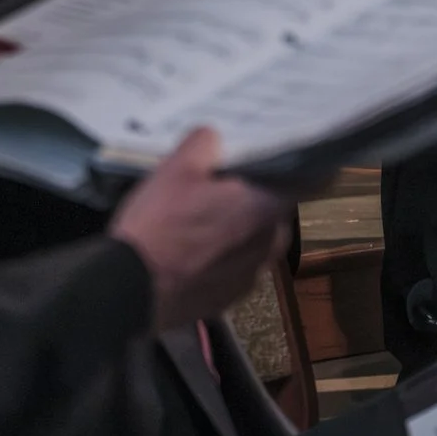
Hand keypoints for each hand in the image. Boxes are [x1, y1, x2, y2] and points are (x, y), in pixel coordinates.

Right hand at [108, 127, 293, 332]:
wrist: (127, 293)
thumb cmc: (158, 226)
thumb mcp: (174, 169)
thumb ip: (204, 143)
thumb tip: (216, 136)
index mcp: (267, 208)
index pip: (309, 181)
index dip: (300, 165)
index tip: (286, 153)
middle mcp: (271, 242)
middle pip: (275, 210)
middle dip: (256, 198)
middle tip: (226, 185)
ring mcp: (252, 275)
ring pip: (255, 240)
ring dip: (238, 229)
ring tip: (203, 220)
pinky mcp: (230, 299)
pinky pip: (235, 268)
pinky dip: (221, 258)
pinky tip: (193, 252)